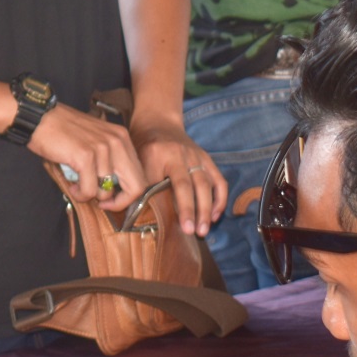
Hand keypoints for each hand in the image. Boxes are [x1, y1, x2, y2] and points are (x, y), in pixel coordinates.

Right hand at [28, 104, 145, 210]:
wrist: (40, 118)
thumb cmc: (64, 132)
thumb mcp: (96, 141)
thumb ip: (110, 161)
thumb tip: (115, 190)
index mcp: (122, 138)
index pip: (140, 177)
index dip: (128, 196)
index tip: (112, 199)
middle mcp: (117, 141)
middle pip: (136, 187)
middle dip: (119, 202)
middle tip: (101, 204)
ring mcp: (102, 148)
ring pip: (107, 191)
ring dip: (90, 195)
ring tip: (77, 186)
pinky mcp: (85, 156)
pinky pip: (89, 190)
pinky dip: (79, 194)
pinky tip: (72, 186)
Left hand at [131, 119, 226, 236]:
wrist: (158, 123)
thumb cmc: (143, 148)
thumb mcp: (137, 163)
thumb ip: (142, 186)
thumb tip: (142, 218)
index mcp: (162, 154)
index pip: (176, 184)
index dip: (182, 207)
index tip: (184, 227)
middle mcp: (183, 154)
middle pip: (195, 185)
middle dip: (197, 211)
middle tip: (195, 233)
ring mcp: (197, 156)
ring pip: (208, 184)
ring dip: (208, 209)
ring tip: (204, 230)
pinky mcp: (206, 159)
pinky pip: (218, 180)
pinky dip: (219, 199)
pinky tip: (214, 216)